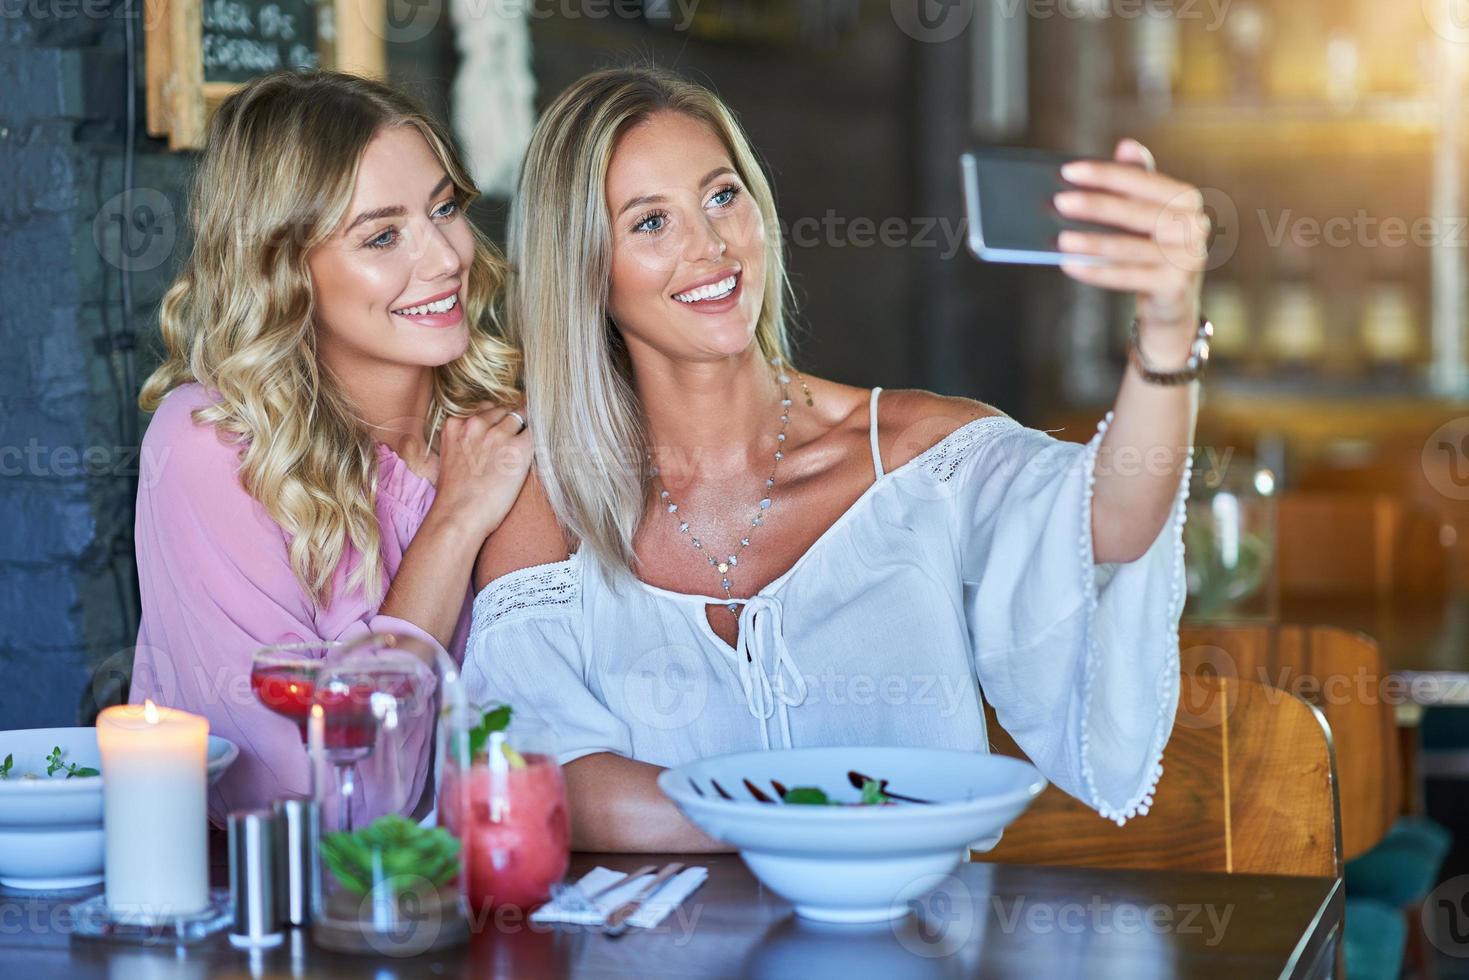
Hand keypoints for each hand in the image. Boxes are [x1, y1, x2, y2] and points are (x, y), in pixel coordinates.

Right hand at [431, 407, 531, 538]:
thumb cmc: (454, 497)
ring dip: (525, 429)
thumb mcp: (449, 458)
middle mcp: (476, 424)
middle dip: (511, 421)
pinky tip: (538, 451)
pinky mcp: (519, 448)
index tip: (502, 431)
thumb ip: (464, 442)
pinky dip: (539, 439)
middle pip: (503, 410)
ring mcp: (498, 434)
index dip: (496, 421)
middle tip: (515, 441)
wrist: (459, 517)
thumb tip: (482, 442)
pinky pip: (537, 432)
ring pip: (521, 416)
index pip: (484, 410)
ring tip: (526, 447)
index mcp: (456, 425)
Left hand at [1054, 138, 1208, 366]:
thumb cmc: (1152, 246)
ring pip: (1130, 247)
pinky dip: (1096, 271)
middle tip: (1059, 201)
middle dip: (1096, 206)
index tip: (1069, 170)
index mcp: (1186, 199)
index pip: (1143, 180)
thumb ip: (1137, 181)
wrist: (1172, 300)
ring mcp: (1188, 258)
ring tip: (1060, 239)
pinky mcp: (1174, 287)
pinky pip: (1127, 277)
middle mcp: (1195, 225)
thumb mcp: (1147, 213)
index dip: (1106, 174)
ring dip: (1092, 243)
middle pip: (1137, 213)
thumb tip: (1126, 145)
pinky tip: (1069, 265)